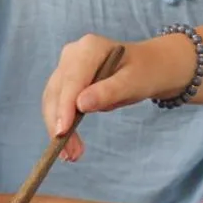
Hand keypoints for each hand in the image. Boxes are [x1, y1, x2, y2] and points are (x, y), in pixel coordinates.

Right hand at [42, 32, 186, 160]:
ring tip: (71, 155)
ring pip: (53, 100)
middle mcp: (73, 54)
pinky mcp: (67, 81)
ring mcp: (67, 67)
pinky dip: (61, 124)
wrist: (148, 67)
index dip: (65, 107)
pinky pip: (58, 104)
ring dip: (58, 128)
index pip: (72, 80)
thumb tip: (80, 104)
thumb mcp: (133, 82)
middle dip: (60, 124)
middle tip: (71, 154)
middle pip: (57, 91)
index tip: (63, 132)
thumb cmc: (144, 71)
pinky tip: (69, 144)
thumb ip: (109, 91)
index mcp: (89, 48)